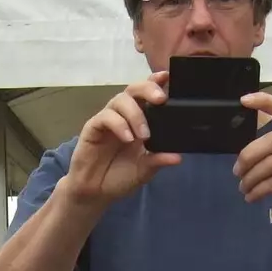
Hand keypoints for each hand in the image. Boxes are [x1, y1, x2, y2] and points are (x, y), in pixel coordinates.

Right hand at [63, 71, 182, 206]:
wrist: (95, 193)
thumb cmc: (119, 177)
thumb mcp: (144, 170)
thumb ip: (158, 161)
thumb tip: (178, 157)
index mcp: (139, 120)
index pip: (147, 95)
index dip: (156, 82)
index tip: (168, 77)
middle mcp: (124, 116)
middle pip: (134, 89)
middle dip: (148, 89)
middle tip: (161, 99)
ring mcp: (108, 120)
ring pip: (120, 100)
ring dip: (135, 114)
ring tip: (144, 135)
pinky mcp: (93, 128)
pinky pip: (105, 117)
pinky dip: (118, 124)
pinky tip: (127, 138)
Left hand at [235, 92, 271, 227]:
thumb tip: (247, 138)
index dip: (264, 102)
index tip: (243, 100)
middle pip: (271, 141)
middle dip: (248, 157)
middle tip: (236, 171)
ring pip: (270, 165)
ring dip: (250, 179)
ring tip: (244, 187)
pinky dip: (257, 191)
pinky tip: (252, 197)